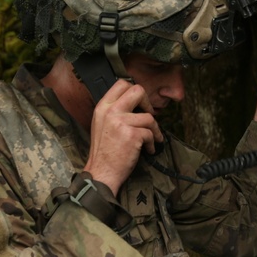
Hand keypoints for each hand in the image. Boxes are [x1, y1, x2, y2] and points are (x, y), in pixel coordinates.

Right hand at [83, 79, 162, 194]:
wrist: (101, 172)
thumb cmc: (104, 152)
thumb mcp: (102, 124)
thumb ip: (114, 111)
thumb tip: (135, 103)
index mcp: (102, 107)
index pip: (121, 83)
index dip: (135, 91)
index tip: (140, 104)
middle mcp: (110, 111)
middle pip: (137, 90)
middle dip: (148, 103)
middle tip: (149, 115)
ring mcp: (121, 122)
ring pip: (148, 117)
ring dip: (154, 130)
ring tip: (151, 140)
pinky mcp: (131, 134)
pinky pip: (150, 133)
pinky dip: (152, 143)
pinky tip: (148, 150)